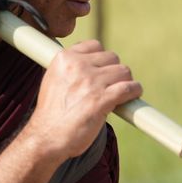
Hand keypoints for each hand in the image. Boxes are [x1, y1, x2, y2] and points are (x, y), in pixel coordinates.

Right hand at [27, 39, 142, 159]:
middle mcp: (77, 66)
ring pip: (124, 71)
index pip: (95, 45)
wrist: (46, 137)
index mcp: (64, 59)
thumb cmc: (51, 113)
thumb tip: (92, 65)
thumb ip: (70, 69)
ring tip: (118, 95)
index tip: (101, 71)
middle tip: (110, 87)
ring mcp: (90, 82)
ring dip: (125, 83)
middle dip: (114, 72)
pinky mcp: (102, 99)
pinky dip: (134, 92)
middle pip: (112, 57)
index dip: (101, 60)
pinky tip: (131, 97)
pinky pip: (129, 88)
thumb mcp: (53, 80)